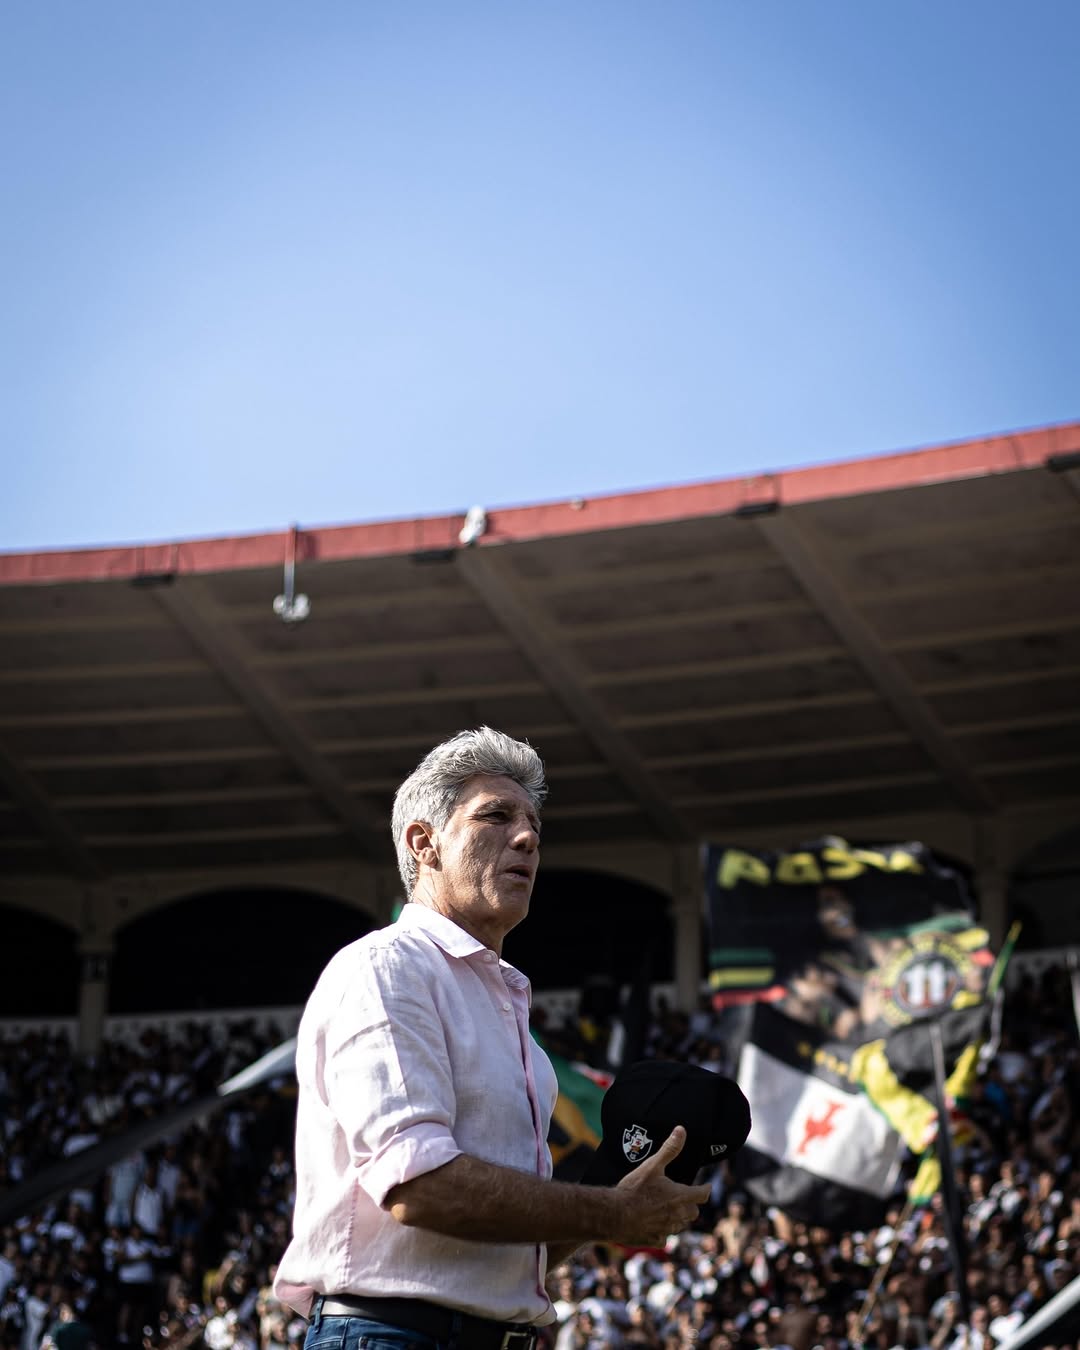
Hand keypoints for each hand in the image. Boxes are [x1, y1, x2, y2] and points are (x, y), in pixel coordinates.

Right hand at [609, 1126, 710, 1245]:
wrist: (615, 1214)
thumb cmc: (635, 1189)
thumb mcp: (652, 1165)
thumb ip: (669, 1149)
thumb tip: (681, 1130)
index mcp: (680, 1196)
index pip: (702, 1194)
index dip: (705, 1189)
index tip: (707, 1186)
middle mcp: (677, 1215)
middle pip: (693, 1212)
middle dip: (691, 1205)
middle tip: (685, 1197)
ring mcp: (667, 1229)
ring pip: (680, 1225)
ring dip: (678, 1218)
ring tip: (670, 1210)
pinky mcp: (655, 1240)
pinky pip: (665, 1237)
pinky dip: (663, 1231)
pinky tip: (655, 1225)